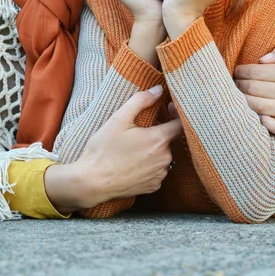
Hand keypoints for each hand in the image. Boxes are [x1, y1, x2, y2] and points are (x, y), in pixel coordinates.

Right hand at [77, 88, 182, 204]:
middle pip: (169, 139)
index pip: (180, 124)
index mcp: (158, 140)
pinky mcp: (154, 186)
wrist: (93, 182)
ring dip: (153, 148)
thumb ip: (140, 100)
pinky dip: (149, 163)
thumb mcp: (119, 119)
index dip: (177, 113)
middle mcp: (165, 158)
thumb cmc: (104, 149)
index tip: (168, 107)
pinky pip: (157, 170)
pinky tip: (133, 161)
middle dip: (158, 131)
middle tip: (138, 129)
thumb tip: (158, 89)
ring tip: (133, 146)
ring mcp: (160, 174)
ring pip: (163, 154)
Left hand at [235, 51, 274, 133]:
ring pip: (260, 106)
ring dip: (245, 101)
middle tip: (235, 83)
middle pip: (253, 87)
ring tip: (240, 96)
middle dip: (240, 84)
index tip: (237, 71)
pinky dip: (264, 122)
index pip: (255, 72)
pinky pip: (274, 126)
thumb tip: (262, 60)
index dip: (242, 71)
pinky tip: (258, 116)